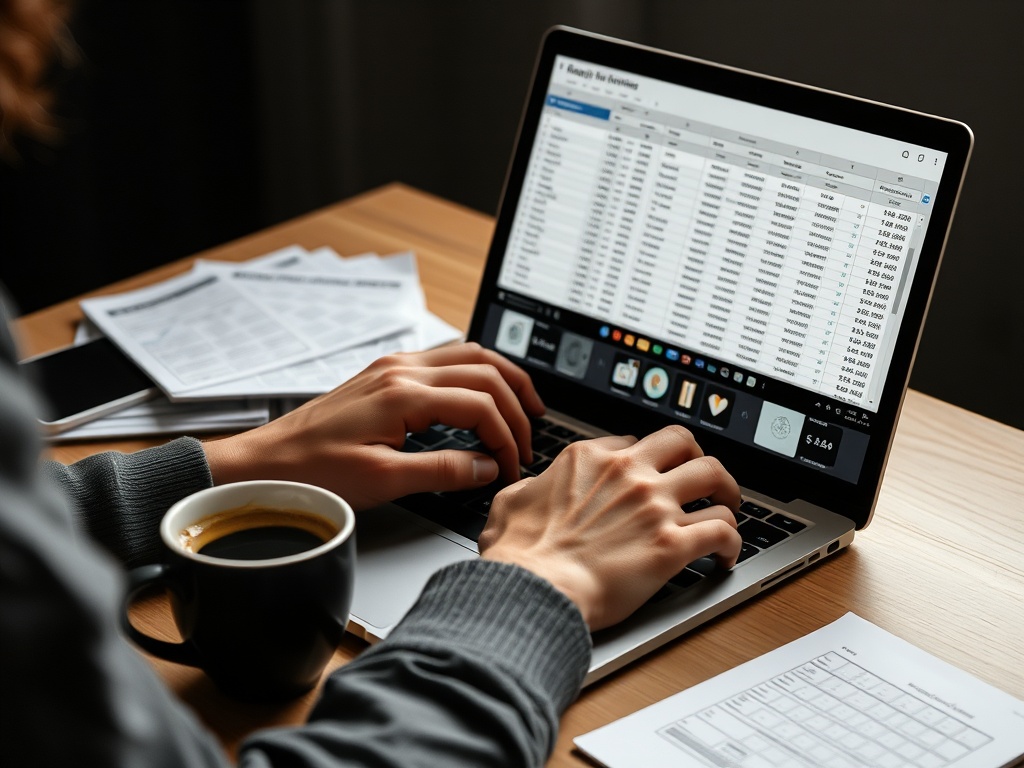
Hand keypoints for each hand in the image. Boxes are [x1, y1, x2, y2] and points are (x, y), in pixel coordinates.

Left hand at [202, 343, 544, 508]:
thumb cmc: (313, 472)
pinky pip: (445, 360)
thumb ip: (444, 470)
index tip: (512, 467)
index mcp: (403, 394)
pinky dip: (475, 374)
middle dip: (517, 403)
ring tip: (524, 405)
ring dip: (502, 378)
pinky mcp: (385, 374)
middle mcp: (401, 370)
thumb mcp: (383, 481)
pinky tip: (481, 394)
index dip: (507, 438)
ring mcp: (393, 367)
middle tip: (530, 436)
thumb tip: (488, 467)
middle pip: (484, 369)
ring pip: (468, 355)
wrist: (266, 462)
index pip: (480, 405)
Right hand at [479, 426, 741, 630]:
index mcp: (588, 459)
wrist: (534, 588)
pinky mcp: (673, 544)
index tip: (651, 475)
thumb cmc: (519, 554)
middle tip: (702, 478)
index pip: (633, 442)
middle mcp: (628, 474)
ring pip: (714, 477)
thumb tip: (534, 489)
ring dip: (725, 494)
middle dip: (698, 457)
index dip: (646, 459)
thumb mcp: (510, 502)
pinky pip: (722, 531)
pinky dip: (731, 543)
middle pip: (684, 442)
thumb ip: (531, 487)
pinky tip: (725, 557)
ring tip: (727, 510)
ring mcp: (654, 506)